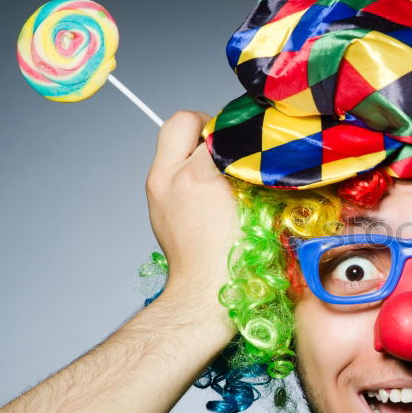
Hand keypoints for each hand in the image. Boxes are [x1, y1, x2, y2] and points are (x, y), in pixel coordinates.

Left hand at [145, 111, 239, 312]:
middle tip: (227, 146)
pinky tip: (206, 187)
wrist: (206, 291)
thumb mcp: (256, 207)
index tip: (252, 143)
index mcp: (197, 179)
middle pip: (182, 122)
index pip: (219, 130)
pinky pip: (169, 163)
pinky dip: (187, 166)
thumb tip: (254, 144)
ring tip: (217, 169)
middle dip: (207, 127)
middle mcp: (170, 178)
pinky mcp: (155, 200)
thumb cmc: (237, 257)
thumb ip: (249, 169)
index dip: (240, 133)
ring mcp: (157, 189)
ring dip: (196, 147)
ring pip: (172, 140)